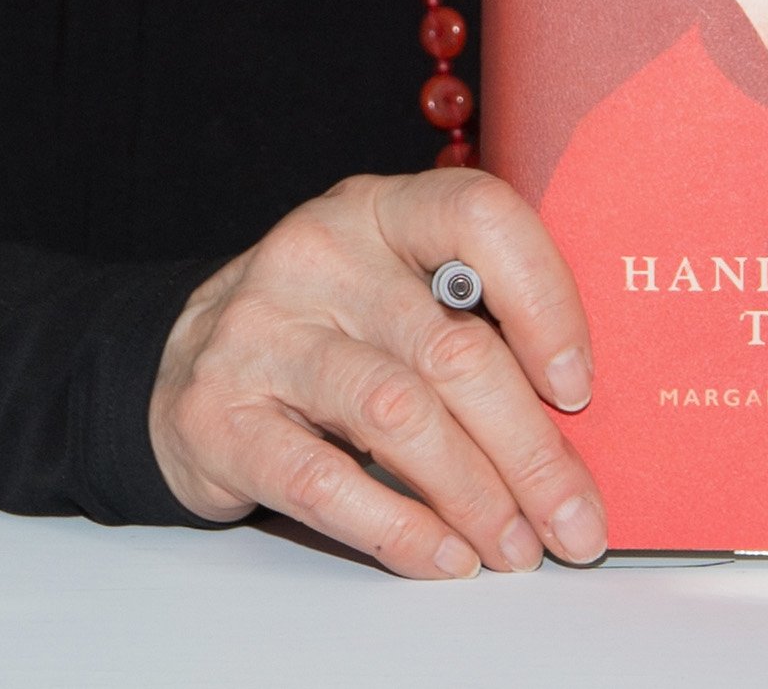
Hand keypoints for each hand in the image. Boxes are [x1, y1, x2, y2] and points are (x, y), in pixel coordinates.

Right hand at [148, 169, 605, 578]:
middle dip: (530, 449)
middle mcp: (319, 256)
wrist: (183, 362)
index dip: (544, 300)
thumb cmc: (326, 329)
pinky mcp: (218, 415)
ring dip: (475, 496)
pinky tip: (444, 557)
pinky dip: (399, 529)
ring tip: (517, 547)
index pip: (479, 217)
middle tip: (574, 518)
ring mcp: (261, 332)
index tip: (579, 388)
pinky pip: (324, 481)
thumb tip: (583, 415)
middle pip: (450, 348)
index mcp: (380, 210)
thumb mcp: (395, 286)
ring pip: (397, 415)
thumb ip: (473, 317)